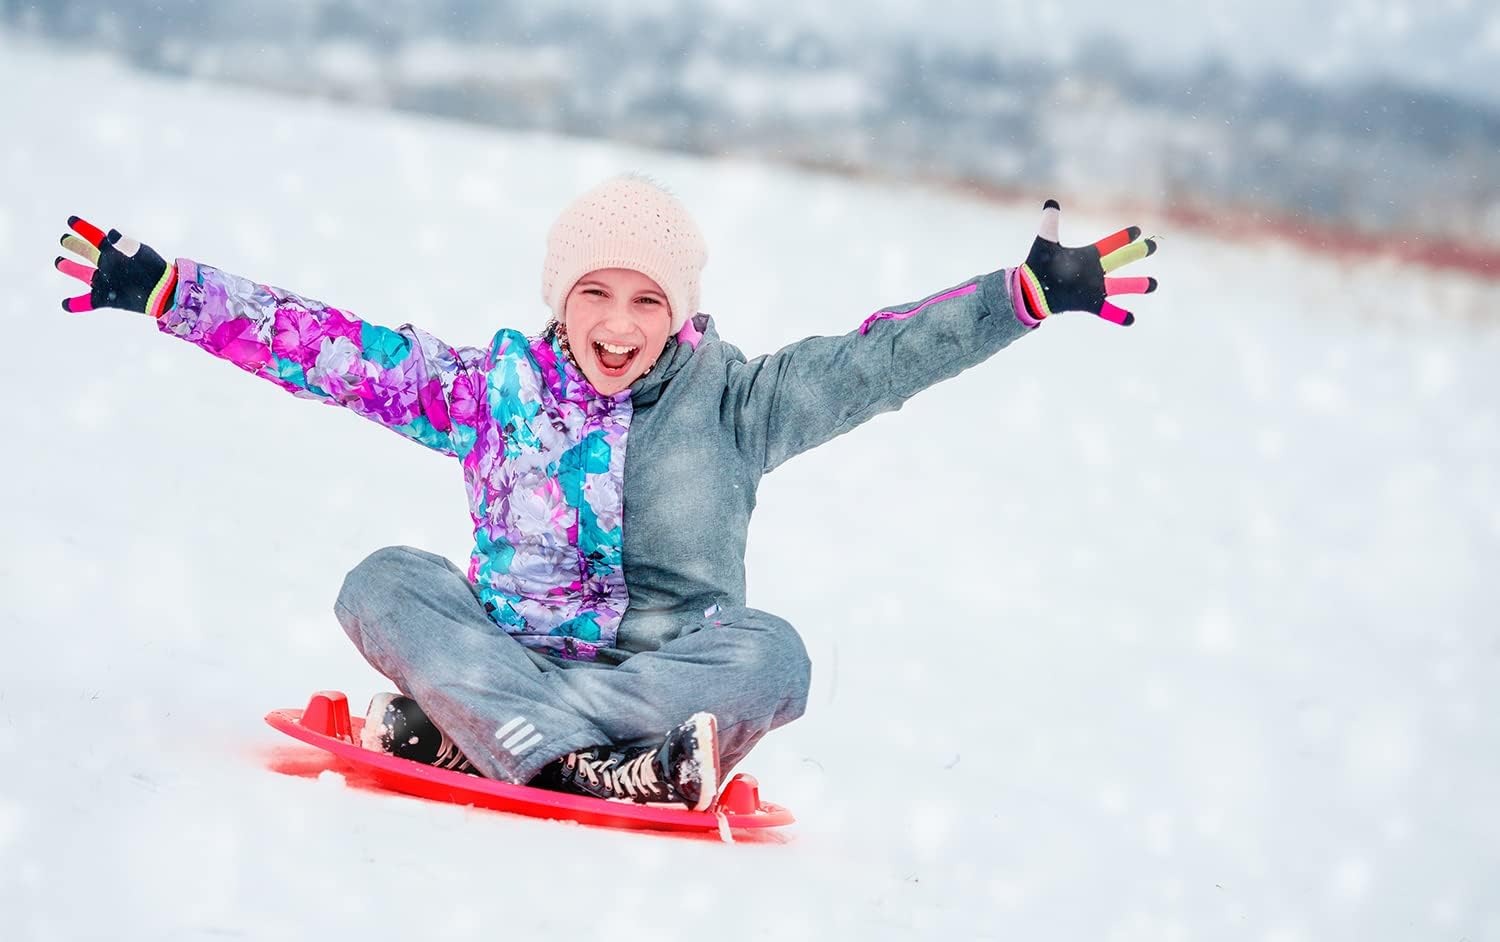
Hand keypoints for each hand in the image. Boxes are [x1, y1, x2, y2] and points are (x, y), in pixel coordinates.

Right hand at [55, 216, 176, 317]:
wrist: (164, 292)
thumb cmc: (153, 269)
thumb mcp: (140, 253)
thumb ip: (124, 243)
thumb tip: (110, 233)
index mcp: (115, 252)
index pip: (95, 237)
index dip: (83, 228)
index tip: (71, 220)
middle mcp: (108, 265)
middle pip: (87, 253)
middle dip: (75, 246)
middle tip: (64, 239)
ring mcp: (106, 281)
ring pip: (83, 274)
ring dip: (71, 268)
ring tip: (59, 261)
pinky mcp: (106, 299)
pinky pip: (87, 303)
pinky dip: (75, 305)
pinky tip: (64, 304)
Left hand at [1014, 199, 1158, 326]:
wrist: (1030, 290)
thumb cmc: (1038, 266)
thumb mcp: (1045, 242)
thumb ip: (1050, 224)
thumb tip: (1051, 202)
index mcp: (1087, 256)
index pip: (1110, 245)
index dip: (1123, 238)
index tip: (1138, 230)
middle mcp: (1094, 271)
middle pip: (1120, 260)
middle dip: (1137, 253)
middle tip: (1153, 246)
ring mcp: (1094, 288)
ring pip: (1120, 286)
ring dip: (1137, 285)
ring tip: (1154, 284)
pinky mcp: (1089, 303)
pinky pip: (1107, 311)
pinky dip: (1119, 316)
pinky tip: (1131, 319)